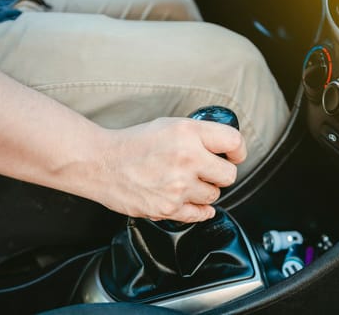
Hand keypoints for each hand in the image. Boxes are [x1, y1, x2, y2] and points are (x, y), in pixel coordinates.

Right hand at [90, 118, 246, 222]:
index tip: (233, 155)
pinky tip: (190, 200)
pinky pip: (200, 214)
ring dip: (204, 190)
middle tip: (205, 170)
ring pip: (214, 196)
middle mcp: (187, 159)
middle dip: (219, 173)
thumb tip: (225, 149)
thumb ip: (200, 135)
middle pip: (229, 175)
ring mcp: (179, 186)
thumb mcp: (170, 125)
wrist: (101, 163)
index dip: (237, 151)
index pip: (234, 142)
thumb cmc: (134, 143)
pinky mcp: (169, 208)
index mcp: (188, 133)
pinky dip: (199, 209)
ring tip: (184, 182)